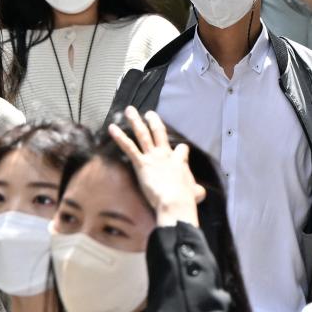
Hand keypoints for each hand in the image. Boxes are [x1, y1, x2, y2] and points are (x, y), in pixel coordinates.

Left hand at [109, 107, 204, 227]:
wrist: (174, 201)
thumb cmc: (185, 199)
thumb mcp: (196, 192)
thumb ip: (196, 189)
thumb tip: (199, 191)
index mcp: (179, 161)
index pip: (181, 149)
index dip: (181, 151)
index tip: (180, 152)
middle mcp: (165, 154)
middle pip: (159, 132)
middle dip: (153, 121)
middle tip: (149, 113)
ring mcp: (152, 157)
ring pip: (143, 134)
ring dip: (135, 121)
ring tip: (129, 110)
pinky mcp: (141, 163)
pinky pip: (129, 147)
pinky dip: (120, 137)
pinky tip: (111, 128)